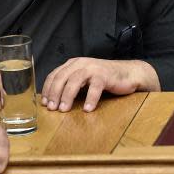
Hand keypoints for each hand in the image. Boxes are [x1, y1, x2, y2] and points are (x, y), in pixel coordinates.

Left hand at [41, 58, 159, 112]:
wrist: (129, 73)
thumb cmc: (105, 78)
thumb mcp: (84, 78)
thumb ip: (71, 83)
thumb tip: (53, 100)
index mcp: (74, 64)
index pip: (55, 75)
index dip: (47, 89)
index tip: (44, 103)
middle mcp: (82, 63)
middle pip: (62, 77)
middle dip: (55, 94)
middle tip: (52, 108)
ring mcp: (94, 68)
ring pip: (75, 81)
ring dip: (68, 96)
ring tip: (64, 110)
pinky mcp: (105, 75)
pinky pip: (95, 88)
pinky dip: (90, 99)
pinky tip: (87, 109)